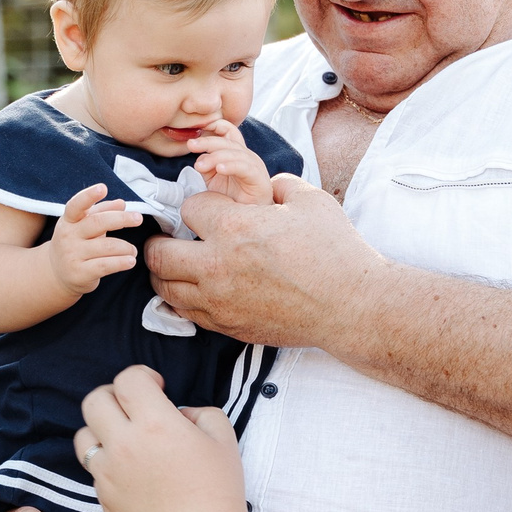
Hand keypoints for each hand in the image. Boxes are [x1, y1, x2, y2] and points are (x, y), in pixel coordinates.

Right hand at [48, 182, 142, 296]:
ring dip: (126, 247)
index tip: (103, 187)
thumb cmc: (76, 243)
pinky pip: (106, 266)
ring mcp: (72, 255)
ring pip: (107, 246)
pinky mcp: (80, 273)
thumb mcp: (84, 225)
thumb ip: (102, 212)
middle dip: (121, 219)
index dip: (89, 195)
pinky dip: (121, 262)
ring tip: (132, 250)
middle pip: (98, 223)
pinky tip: (131, 261)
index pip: (76, 205)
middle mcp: (68, 236)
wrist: (57, 274)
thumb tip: (122, 203)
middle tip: (138, 218)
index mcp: (69, 220)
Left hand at [74, 367, 249, 511]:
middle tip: (134, 406)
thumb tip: (179, 413)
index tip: (157, 386)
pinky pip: (94, 470)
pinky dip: (108, 463)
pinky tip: (132, 473)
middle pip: (95, 400)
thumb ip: (201, 412)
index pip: (128, 379)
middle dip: (114, 395)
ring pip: (84, 436)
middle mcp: (124, 445)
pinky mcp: (103, 499)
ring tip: (125, 439)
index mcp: (155, 423)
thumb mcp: (224, 440)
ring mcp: (108, 474)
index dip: (142, 375)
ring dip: (101, 429)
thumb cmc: (219, 493)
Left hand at [145, 177, 381, 346]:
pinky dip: (183, 299)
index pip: (188, 208)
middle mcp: (218, 267)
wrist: (352, 307)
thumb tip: (266, 183)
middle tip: (171, 235)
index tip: (210, 209)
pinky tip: (196, 288)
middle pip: (159, 254)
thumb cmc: (335, 251)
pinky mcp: (228, 327)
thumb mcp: (309, 200)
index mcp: (234, 228)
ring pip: (165, 288)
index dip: (198, 204)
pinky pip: (186, 314)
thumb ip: (278, 184)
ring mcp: (220, 302)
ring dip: (166, 272)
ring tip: (178, 263)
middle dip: (162, 240)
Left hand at [184, 119, 275, 205]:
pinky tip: (219, 169)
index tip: (195, 131)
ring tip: (200, 166)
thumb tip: (198, 157)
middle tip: (191, 145)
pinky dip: (230, 166)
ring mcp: (255, 166)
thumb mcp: (214, 179)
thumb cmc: (234, 199)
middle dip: (207, 141)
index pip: (228, 131)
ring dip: (214, 157)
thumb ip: (206, 165)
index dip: (214, 126)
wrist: (249, 219)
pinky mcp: (259, 179)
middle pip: (228, 141)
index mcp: (237, 153)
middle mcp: (247, 156)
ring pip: (234, 153)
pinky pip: (244, 168)